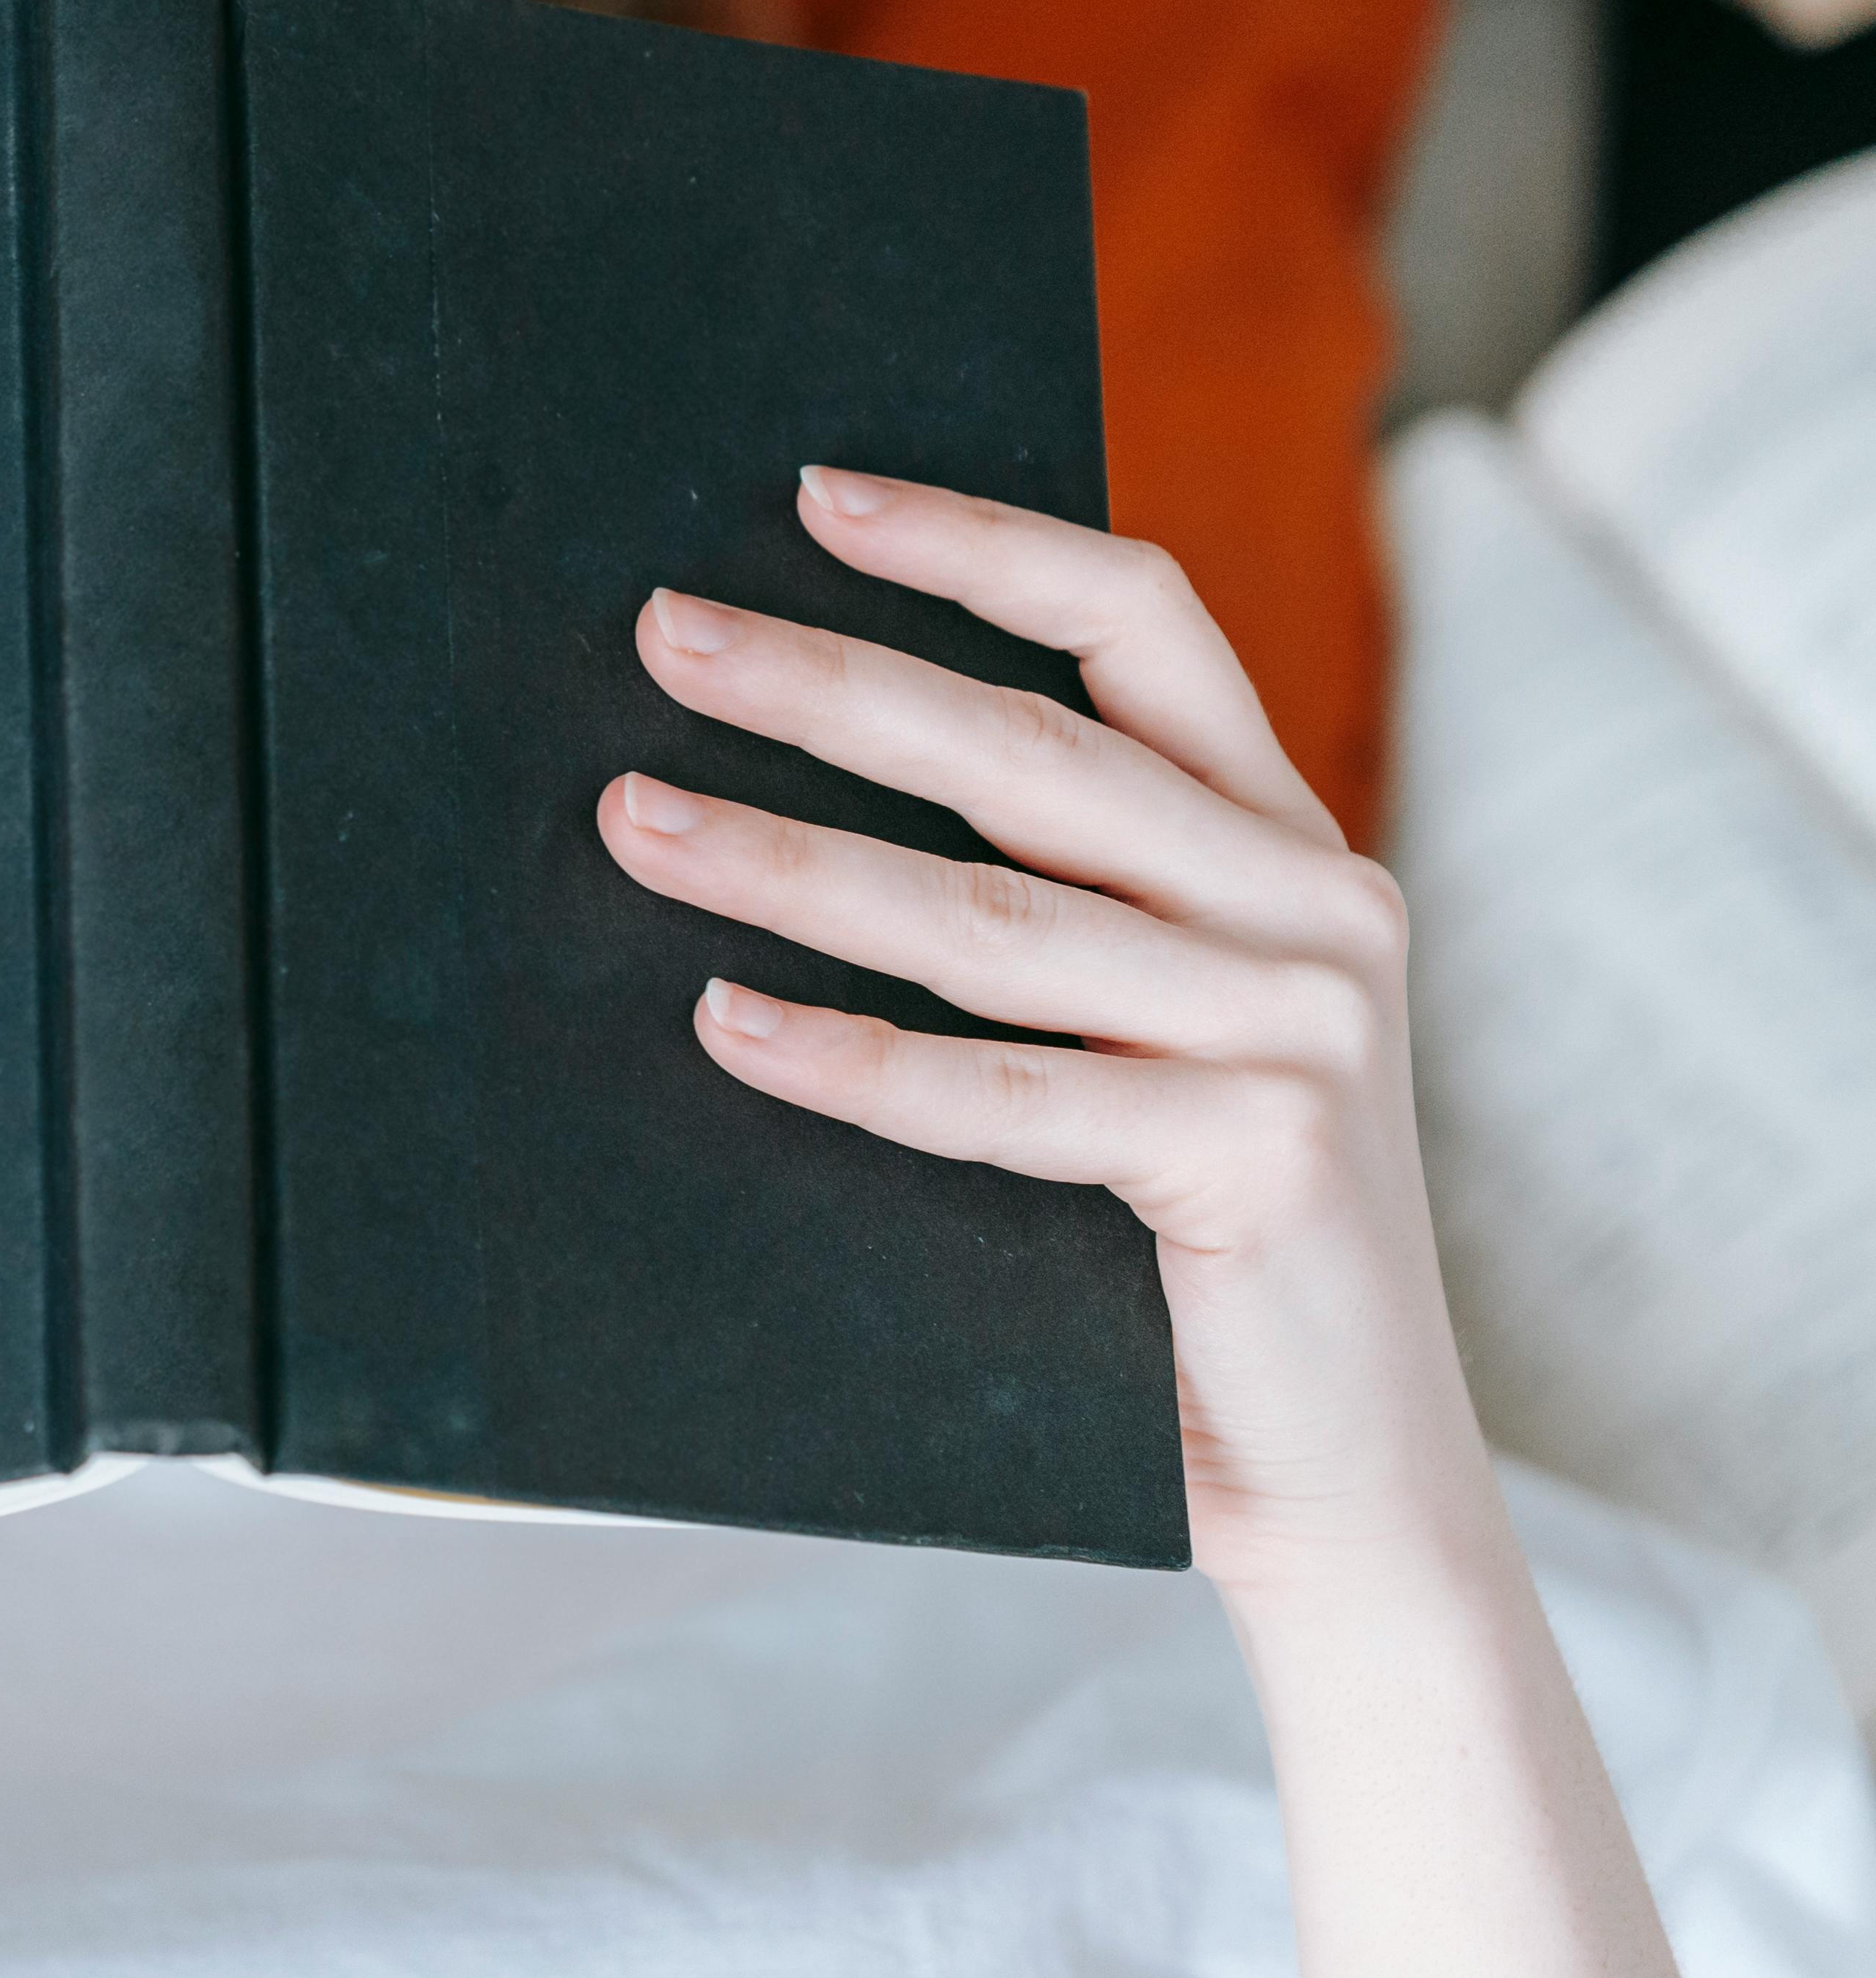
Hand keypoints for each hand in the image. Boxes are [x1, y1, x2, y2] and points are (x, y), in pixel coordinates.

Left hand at [592, 466, 1480, 1608]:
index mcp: (1285, 847)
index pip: (1141, 622)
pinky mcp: (1266, 1157)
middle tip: (661, 632)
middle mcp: (1316, 909)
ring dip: (787, 862)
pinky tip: (723, 1021)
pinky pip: (1004, 1095)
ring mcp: (1303, 1033)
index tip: (815, 494)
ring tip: (634, 819)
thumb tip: (800, 788)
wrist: (1343, 1482)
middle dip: (829, 683)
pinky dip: (849, 1060)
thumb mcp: (1151, 1034)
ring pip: (988, 917)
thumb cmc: (1192, 1249)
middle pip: (1030, 753)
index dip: (983, 545)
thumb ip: (1054, 911)